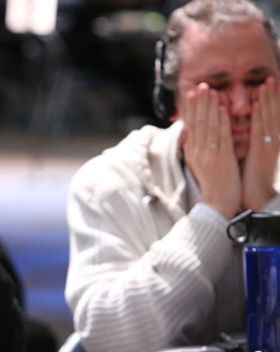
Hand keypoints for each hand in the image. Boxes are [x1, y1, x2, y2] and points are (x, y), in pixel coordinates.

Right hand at [182, 83, 240, 218]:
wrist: (217, 205)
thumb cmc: (214, 185)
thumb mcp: (200, 165)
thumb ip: (197, 149)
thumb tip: (192, 134)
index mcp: (191, 153)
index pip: (191, 126)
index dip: (191, 109)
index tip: (192, 93)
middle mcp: (196, 152)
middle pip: (197, 123)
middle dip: (200, 103)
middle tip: (202, 85)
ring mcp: (208, 155)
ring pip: (208, 126)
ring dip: (210, 106)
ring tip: (211, 90)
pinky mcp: (221, 159)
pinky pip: (221, 136)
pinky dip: (221, 121)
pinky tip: (223, 108)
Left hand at [243, 77, 279, 210]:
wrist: (254, 195)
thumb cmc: (249, 175)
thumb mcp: (252, 153)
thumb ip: (250, 139)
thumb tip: (241, 127)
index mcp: (270, 140)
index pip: (272, 116)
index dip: (273, 100)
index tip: (271, 83)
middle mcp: (273, 140)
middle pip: (274, 113)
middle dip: (273, 95)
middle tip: (271, 78)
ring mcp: (268, 146)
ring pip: (269, 119)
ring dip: (267, 101)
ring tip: (266, 84)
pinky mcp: (261, 153)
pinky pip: (259, 133)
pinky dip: (258, 118)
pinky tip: (255, 106)